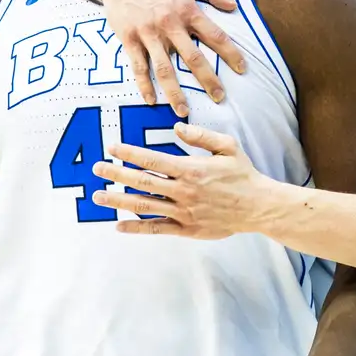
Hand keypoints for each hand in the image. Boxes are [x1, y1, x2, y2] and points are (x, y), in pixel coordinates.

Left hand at [89, 123, 272, 238]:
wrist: (259, 207)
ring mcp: (183, 212)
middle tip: (96, 168)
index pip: (152, 159)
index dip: (129, 153)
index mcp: (191, 169)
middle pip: (142, 181)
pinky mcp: (187, 228)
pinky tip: (119, 226)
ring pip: (145, 206)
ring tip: (98, 196)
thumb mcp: (227, 146)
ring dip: (119, 201)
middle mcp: (183, 191)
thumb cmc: (243, 174)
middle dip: (116, 174)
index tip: (112, 148)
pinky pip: (157, 228)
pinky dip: (137, 227)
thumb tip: (177, 127)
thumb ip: (201, 136)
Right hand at [95, 0, 245, 116]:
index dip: (230, 53)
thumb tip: (232, 6)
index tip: (242, 69)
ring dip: (175, 92)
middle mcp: (169, 25)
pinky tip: (151, 101)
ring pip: (164, 69)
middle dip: (208, 80)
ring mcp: (148, 34)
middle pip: (193, 58)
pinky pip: (138, 67)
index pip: (214, 35)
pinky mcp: (129, 39)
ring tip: (183, 112)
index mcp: (187, 9)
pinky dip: (144, 85)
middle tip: (219, 98)